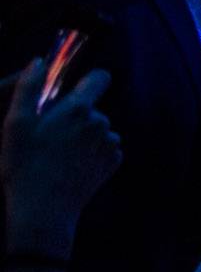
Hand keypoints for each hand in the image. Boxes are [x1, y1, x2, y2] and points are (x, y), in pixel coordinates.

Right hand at [1, 62, 120, 255]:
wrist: (43, 210)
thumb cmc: (24, 165)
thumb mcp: (15, 124)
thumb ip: (28, 88)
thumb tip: (38, 62)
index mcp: (78, 109)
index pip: (99, 78)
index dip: (87, 81)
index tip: (72, 93)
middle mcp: (101, 122)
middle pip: (92, 108)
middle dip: (76, 116)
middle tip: (50, 137)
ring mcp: (110, 144)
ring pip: (99, 129)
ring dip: (84, 136)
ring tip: (59, 156)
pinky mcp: (114, 163)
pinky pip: (106, 148)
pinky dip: (93, 153)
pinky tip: (72, 166)